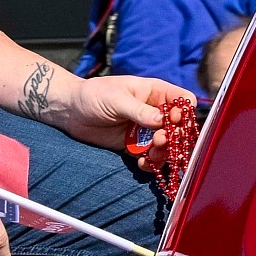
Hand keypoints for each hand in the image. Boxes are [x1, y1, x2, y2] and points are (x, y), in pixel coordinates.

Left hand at [59, 75, 191, 150]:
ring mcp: (145, 130)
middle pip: (178, 127)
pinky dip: (151, 163)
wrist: (71, 110)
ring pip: (167, 145)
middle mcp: (154, 111)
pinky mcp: (134, 146)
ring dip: (164, 152)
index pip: (183, 101)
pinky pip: (150, 157)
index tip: (173, 120)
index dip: (184, 112)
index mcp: (155, 92)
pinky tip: (143, 163)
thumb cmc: (94, 95)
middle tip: (160, 140)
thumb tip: (161, 121)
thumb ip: (139, 110)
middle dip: (174, 136)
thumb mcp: (117, 99)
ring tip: (152, 154)